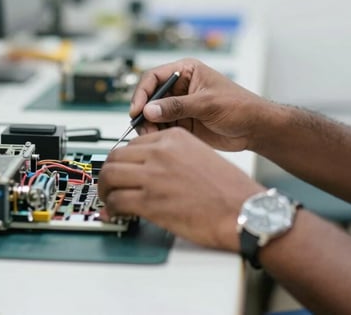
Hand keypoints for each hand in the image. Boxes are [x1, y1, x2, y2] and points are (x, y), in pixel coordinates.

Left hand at [98, 127, 263, 250]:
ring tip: (109, 200)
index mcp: (173, 138)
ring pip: (110, 176)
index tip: (121, 170)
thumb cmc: (229, 190)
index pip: (132, 143)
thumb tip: (150, 169)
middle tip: (108, 186)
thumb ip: (173, 157)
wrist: (245, 211)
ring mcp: (153, 176)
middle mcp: (160, 152)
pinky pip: (117, 200)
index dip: (123, 159)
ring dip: (105, 190)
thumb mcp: (201, 156)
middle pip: (115, 157)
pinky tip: (117, 213)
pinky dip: (112, 208)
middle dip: (107, 173)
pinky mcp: (150, 201)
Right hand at [131, 58, 274, 151]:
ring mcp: (180, 106)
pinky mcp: (182, 123)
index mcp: (186, 71)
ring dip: (149, 125)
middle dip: (144, 112)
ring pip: (153, 114)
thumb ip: (177, 107)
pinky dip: (157, 134)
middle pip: (150, 97)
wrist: (255, 128)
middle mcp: (179, 87)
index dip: (143, 93)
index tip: (137, 109)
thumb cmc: (239, 106)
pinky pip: (162, 127)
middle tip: (142, 128)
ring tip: (152, 137)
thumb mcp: (207, 104)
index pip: (154, 77)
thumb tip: (149, 110)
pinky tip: (159, 141)